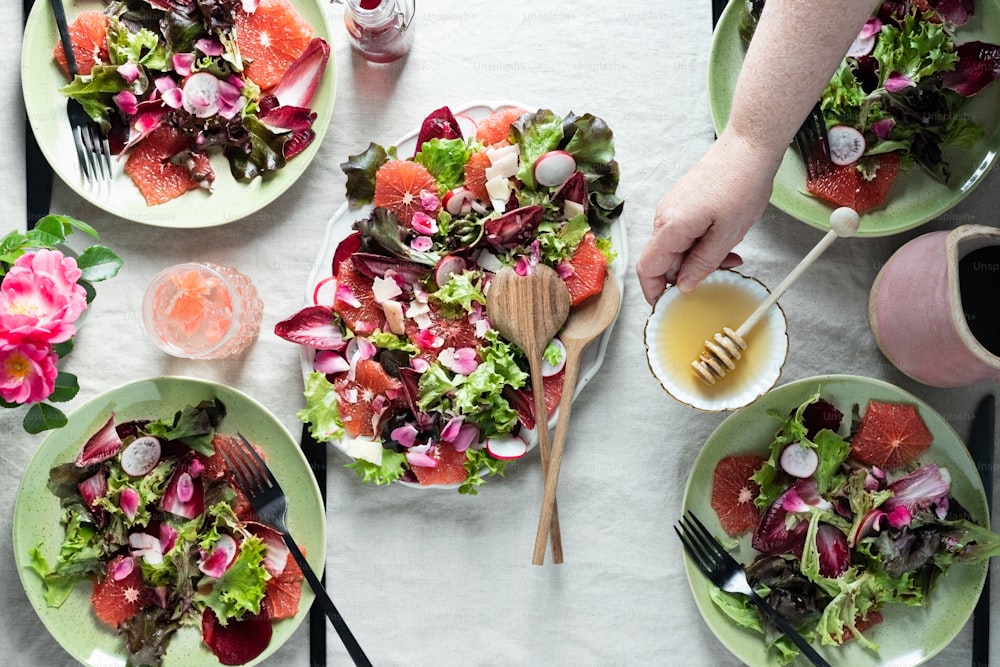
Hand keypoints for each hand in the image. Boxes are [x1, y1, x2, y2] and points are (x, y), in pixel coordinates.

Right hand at [635, 129, 782, 304]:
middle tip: (718, 278)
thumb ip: (702, 263)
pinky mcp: (683, 204)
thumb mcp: (727, 234)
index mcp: (670, 226)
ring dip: (699, 260)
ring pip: (678, 249)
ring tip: (730, 257)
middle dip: (688, 276)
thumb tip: (684, 286)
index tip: (668, 307)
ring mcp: (673, 209)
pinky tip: (725, 242)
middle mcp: (665, 217)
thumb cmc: (741, 182)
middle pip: (664, 261)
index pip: (648, 269)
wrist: (748, 146)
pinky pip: (685, 234)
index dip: (654, 292)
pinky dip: (702, 244)